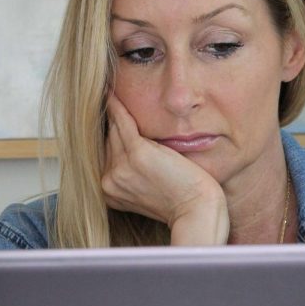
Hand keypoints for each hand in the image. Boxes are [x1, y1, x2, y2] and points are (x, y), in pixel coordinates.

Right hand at [103, 95, 229, 244]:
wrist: (197, 211)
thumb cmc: (183, 202)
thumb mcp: (150, 189)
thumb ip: (136, 173)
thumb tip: (136, 151)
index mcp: (111, 191)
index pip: (107, 154)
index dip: (111, 136)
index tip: (110, 119)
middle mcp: (110, 181)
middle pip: (109, 140)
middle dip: (112, 122)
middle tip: (108, 100)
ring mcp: (121, 168)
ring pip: (115, 130)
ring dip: (113, 110)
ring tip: (110, 94)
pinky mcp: (137, 154)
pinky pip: (123, 122)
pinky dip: (117, 106)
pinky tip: (112, 93)